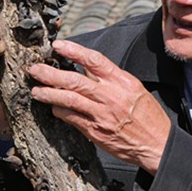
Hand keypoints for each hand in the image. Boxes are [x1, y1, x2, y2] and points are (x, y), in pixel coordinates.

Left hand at [27, 40, 170, 174]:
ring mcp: (102, 115)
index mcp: (123, 82)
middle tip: (34, 69)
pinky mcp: (95, 131)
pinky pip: (71, 118)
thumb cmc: (148, 117)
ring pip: (68, 99)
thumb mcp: (135, 90)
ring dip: (48, 94)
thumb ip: (112, 79)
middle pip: (74, 80)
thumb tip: (87, 68)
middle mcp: (111, 96)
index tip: (57, 46)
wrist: (157, 145)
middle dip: (50, 73)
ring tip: (36, 91)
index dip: (73, 50)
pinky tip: (53, 108)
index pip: (94, 60)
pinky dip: (59, 111)